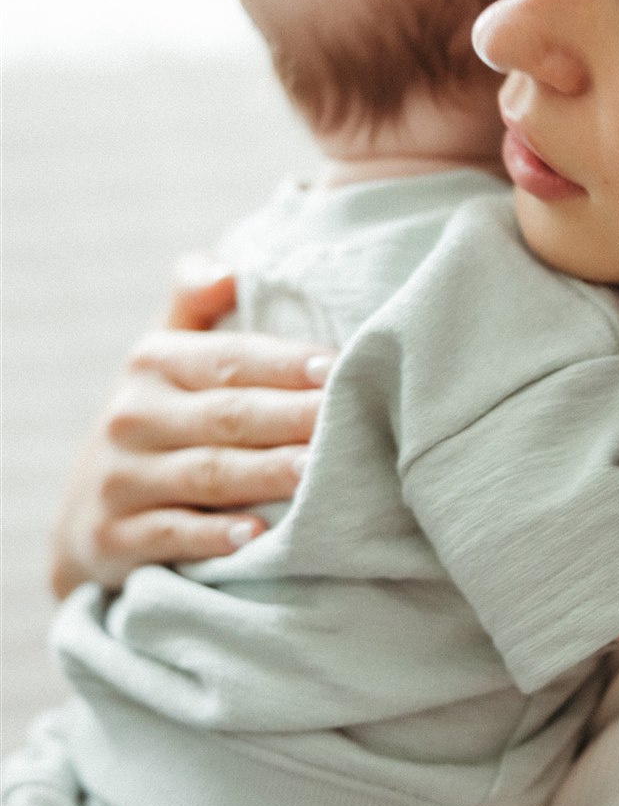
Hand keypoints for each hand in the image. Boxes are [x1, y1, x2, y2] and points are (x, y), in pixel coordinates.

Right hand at [50, 259, 334, 595]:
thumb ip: (195, 302)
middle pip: (226, 416)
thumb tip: (228, 267)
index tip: (337, 367)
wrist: (87, 514)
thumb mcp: (164, 355)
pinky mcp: (115, 537)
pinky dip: (211, 538)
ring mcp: (121, 479)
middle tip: (343, 422)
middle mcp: (133, 416)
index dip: (283, 363)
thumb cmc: (158, 419)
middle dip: (289, 418)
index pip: (229, 359)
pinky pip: (169, 535)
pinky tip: (254, 537)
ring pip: (205, 474)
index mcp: (154, 362)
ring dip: (262, 474)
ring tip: (314, 474)